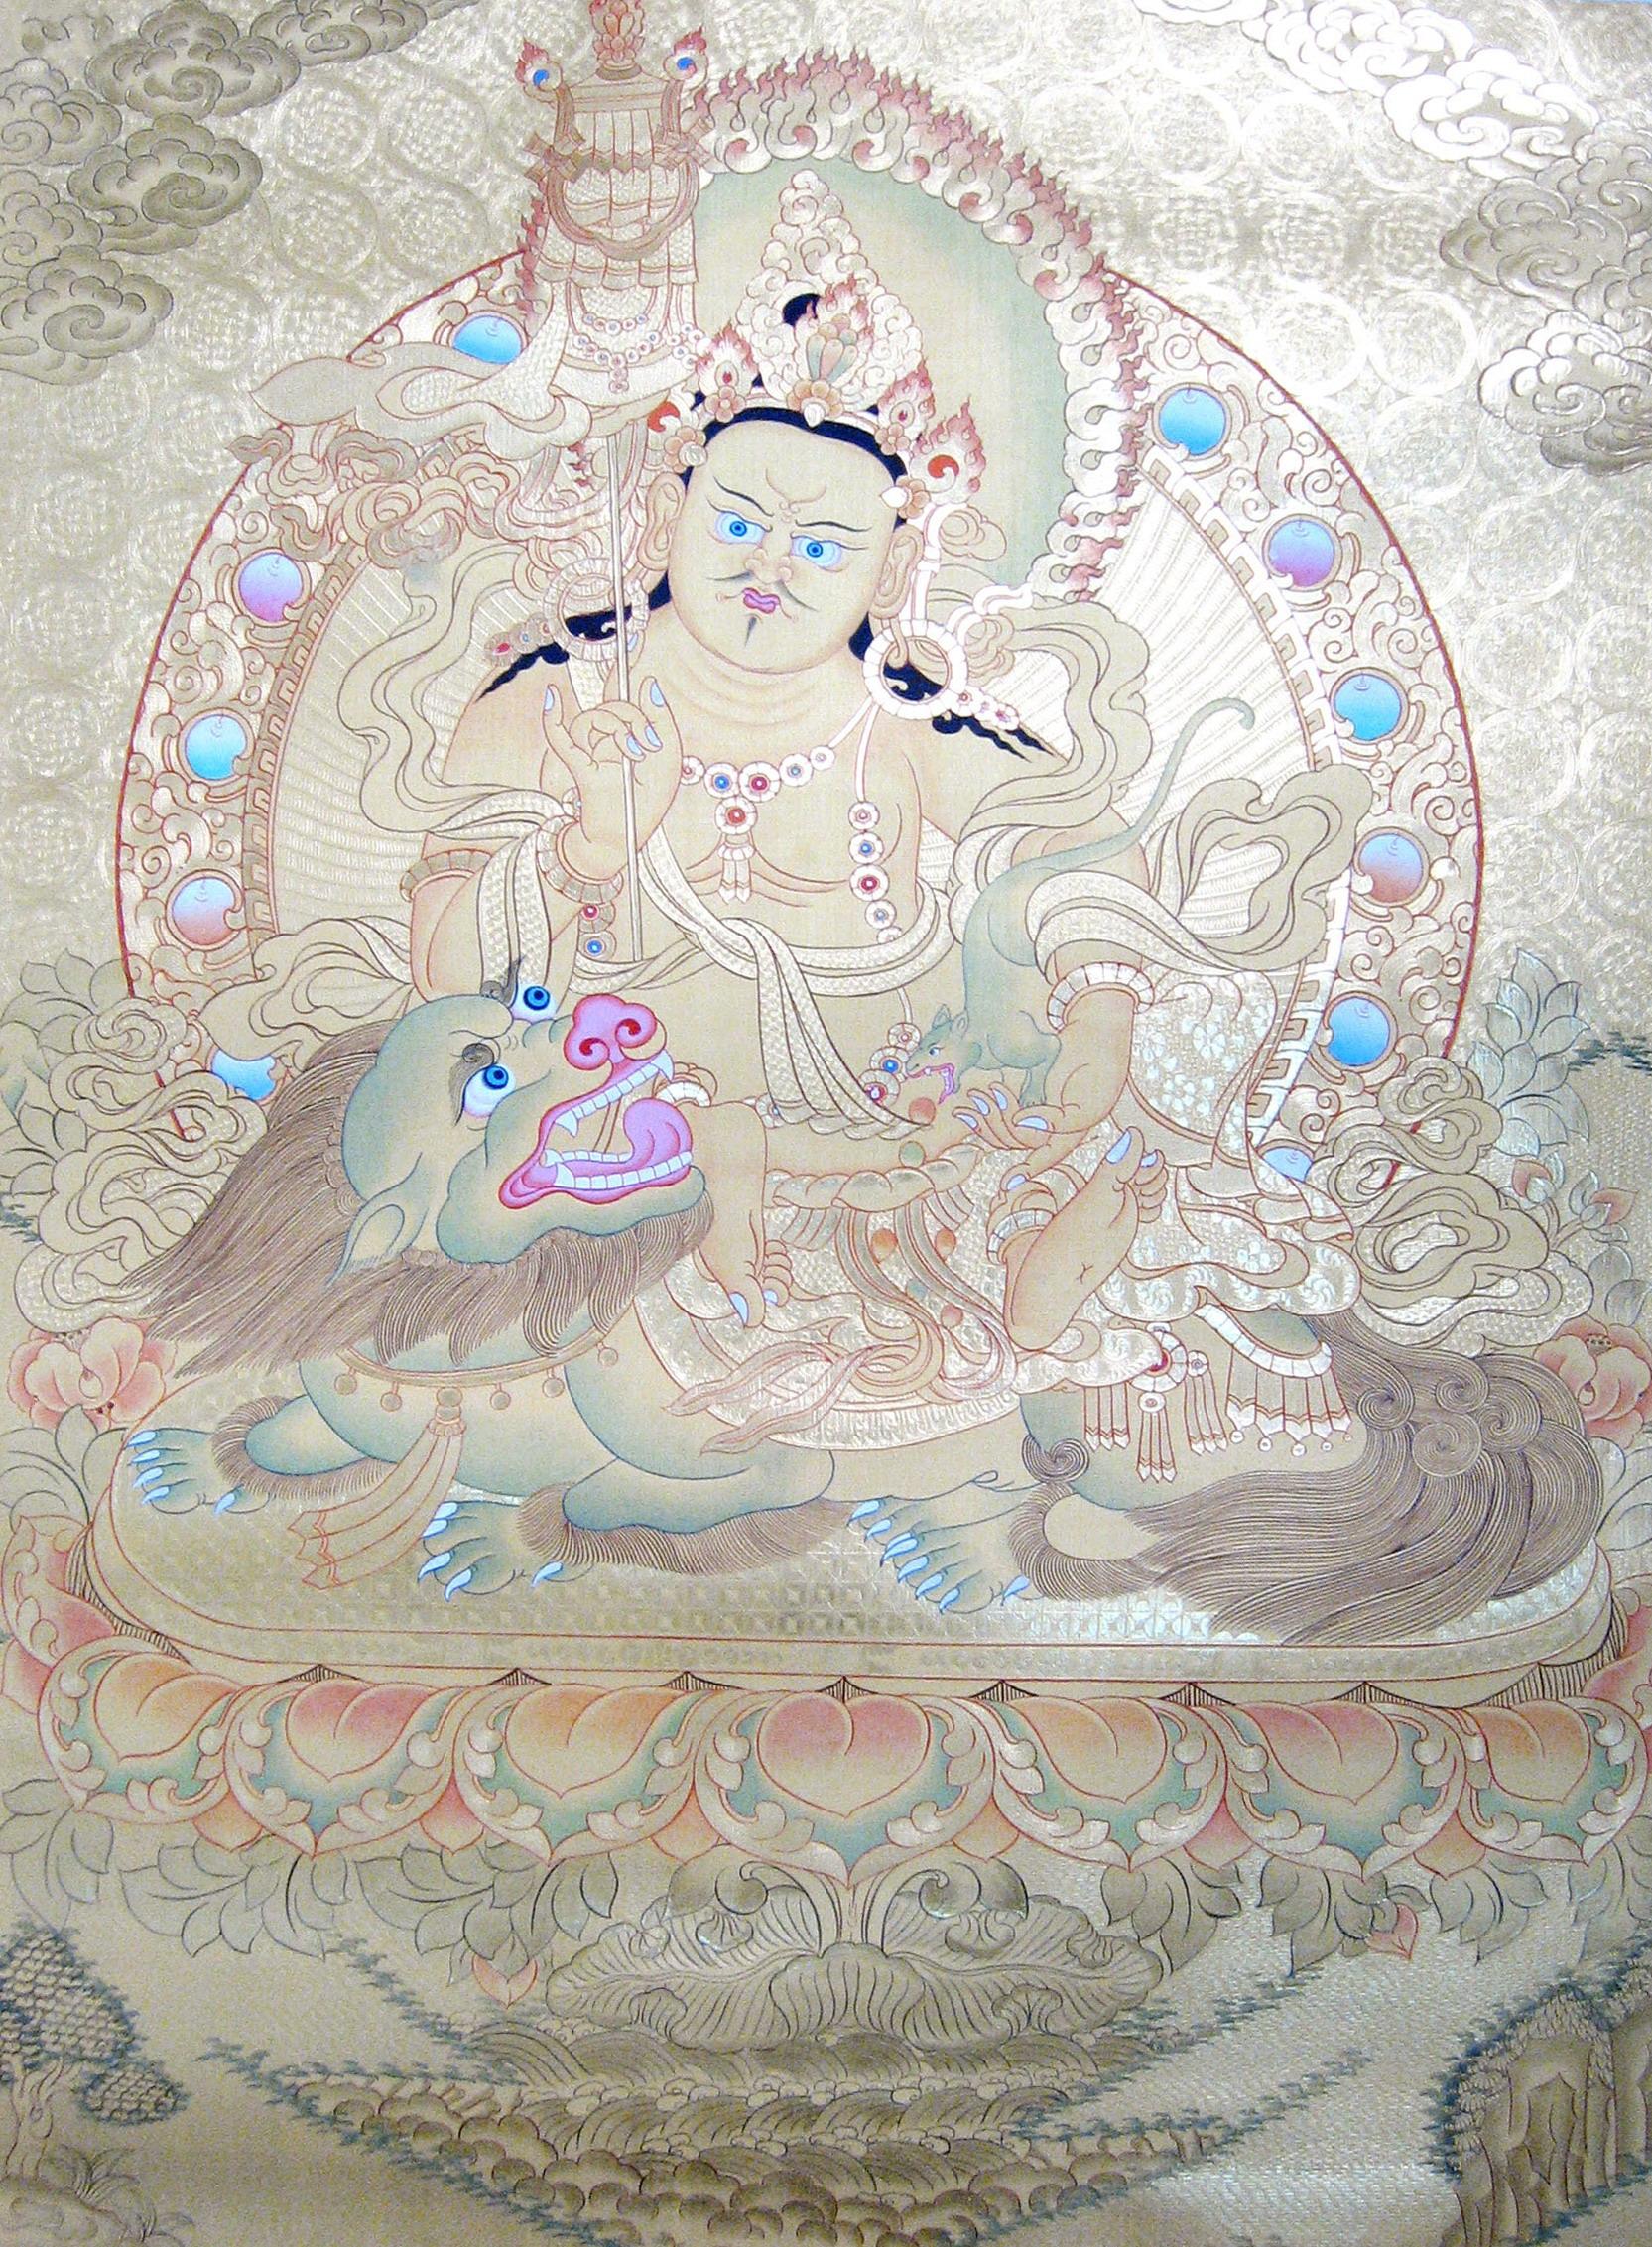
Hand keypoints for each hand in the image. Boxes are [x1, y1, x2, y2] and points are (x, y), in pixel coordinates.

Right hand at [549, 675, 681, 866]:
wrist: (625, 837)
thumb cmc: (648, 801)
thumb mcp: (669, 758)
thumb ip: (662, 720)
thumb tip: (647, 682)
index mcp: (628, 733)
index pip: (623, 694)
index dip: (624, 666)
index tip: (631, 634)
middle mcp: (607, 737)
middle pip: (616, 706)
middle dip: (636, 720)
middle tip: (649, 746)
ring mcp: (590, 749)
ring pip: (597, 720)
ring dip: (618, 734)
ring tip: (633, 757)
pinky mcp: (578, 764)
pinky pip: (561, 737)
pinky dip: (553, 718)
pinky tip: (552, 697)